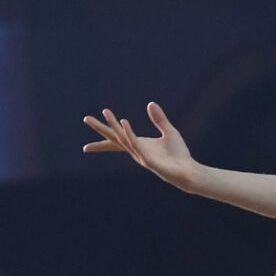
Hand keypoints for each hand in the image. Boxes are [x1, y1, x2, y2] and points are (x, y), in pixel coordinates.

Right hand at [83, 103, 197, 188]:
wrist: (189, 172)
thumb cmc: (179, 155)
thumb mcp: (169, 132)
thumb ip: (159, 119)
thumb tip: (150, 103)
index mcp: (139, 144)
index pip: (117, 138)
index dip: (104, 131)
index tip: (89, 122)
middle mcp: (137, 151)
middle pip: (114, 138)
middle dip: (100, 128)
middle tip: (85, 118)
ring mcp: (141, 156)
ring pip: (123, 139)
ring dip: (114, 125)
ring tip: (106, 112)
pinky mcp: (149, 161)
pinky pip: (137, 145)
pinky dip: (129, 134)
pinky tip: (125, 122)